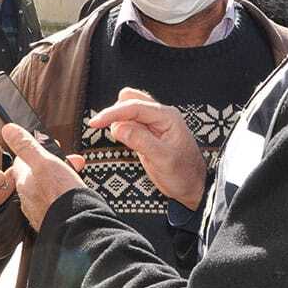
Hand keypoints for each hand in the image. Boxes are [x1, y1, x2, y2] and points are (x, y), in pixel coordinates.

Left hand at [1, 123, 86, 231]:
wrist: (78, 228)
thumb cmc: (61, 194)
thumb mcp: (44, 162)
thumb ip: (26, 146)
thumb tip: (8, 129)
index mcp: (23, 182)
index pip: (23, 161)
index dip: (39, 151)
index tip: (53, 146)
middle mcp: (27, 199)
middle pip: (38, 175)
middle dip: (55, 165)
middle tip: (73, 162)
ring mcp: (40, 211)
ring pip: (48, 189)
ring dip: (61, 180)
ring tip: (77, 177)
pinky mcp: (52, 221)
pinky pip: (56, 203)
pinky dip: (64, 196)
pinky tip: (74, 195)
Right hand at [88, 88, 206, 209]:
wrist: (192, 186)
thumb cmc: (183, 174)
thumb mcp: (163, 160)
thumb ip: (141, 141)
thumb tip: (117, 127)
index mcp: (167, 117)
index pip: (134, 106)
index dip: (112, 113)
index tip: (95, 123)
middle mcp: (160, 115)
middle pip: (130, 100)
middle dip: (114, 113)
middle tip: (102, 129)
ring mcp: (153, 123)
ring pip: (127, 109)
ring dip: (117, 120)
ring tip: (121, 143)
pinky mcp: (147, 132)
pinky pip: (129, 122)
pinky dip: (120, 127)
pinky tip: (121, 140)